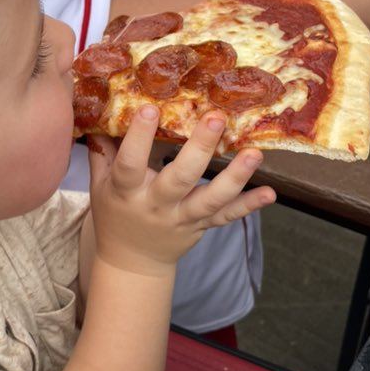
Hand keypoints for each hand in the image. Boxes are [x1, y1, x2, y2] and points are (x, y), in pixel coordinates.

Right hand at [87, 107, 274, 276]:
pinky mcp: (202, 226)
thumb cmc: (115, 214)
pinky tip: (269, 194)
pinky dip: (248, 206)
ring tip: (254, 154)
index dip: (139, 138)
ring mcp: (183, 218)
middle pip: (180, 179)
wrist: (131, 262)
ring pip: (210, 200)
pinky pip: (226, 217)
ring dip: (235, 177)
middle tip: (216, 118)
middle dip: (199, 149)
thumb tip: (102, 110)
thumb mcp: (100, 186)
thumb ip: (102, 151)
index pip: (130, 165)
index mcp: (127, 193)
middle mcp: (157, 206)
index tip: (150, 108)